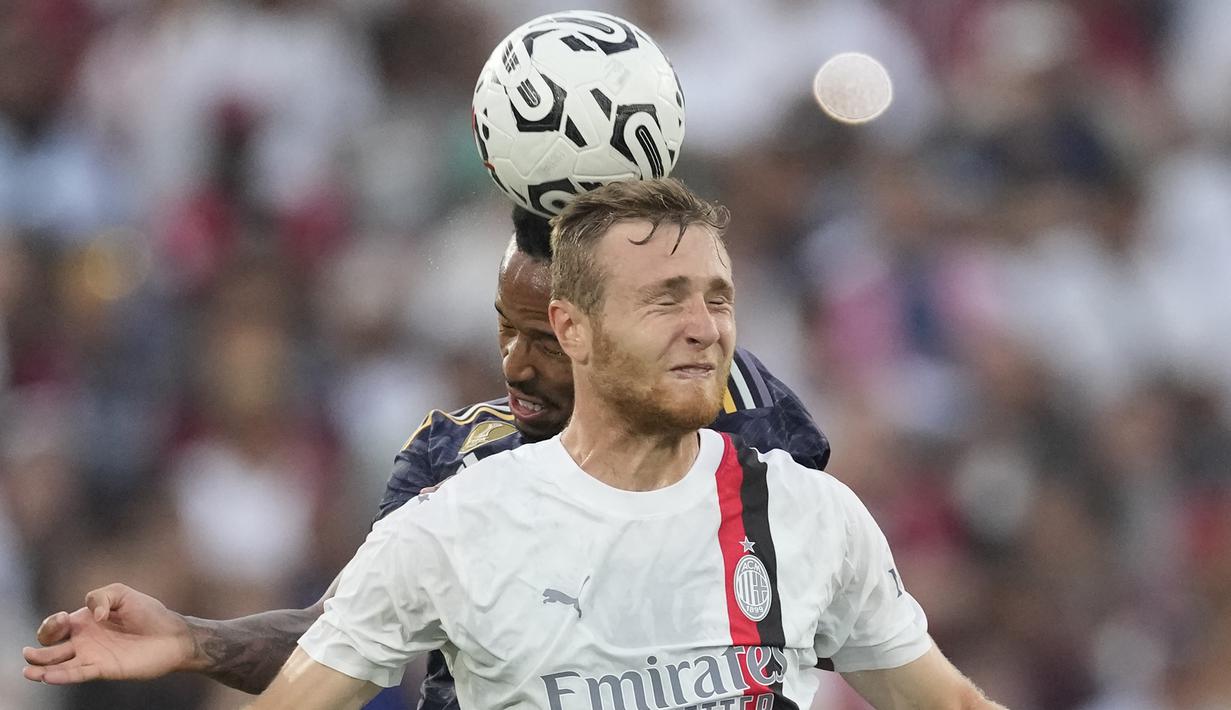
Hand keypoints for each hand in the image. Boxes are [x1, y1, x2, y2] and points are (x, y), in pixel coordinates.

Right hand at [23, 583, 195, 683]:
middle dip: (37, 650)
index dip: (51, 624)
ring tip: (28, 671)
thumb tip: (92, 617)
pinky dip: (61, 676)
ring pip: (58, 666)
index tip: (64, 619)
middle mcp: (84, 640)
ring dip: (40, 669)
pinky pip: (77, 674)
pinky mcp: (103, 669)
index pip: (56, 626)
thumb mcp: (123, 593)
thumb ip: (101, 596)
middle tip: (30, 651)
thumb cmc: (149, 613)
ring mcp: (92, 656)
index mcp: (85, 621)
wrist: (172, 635)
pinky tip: (47, 677)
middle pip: (50, 648)